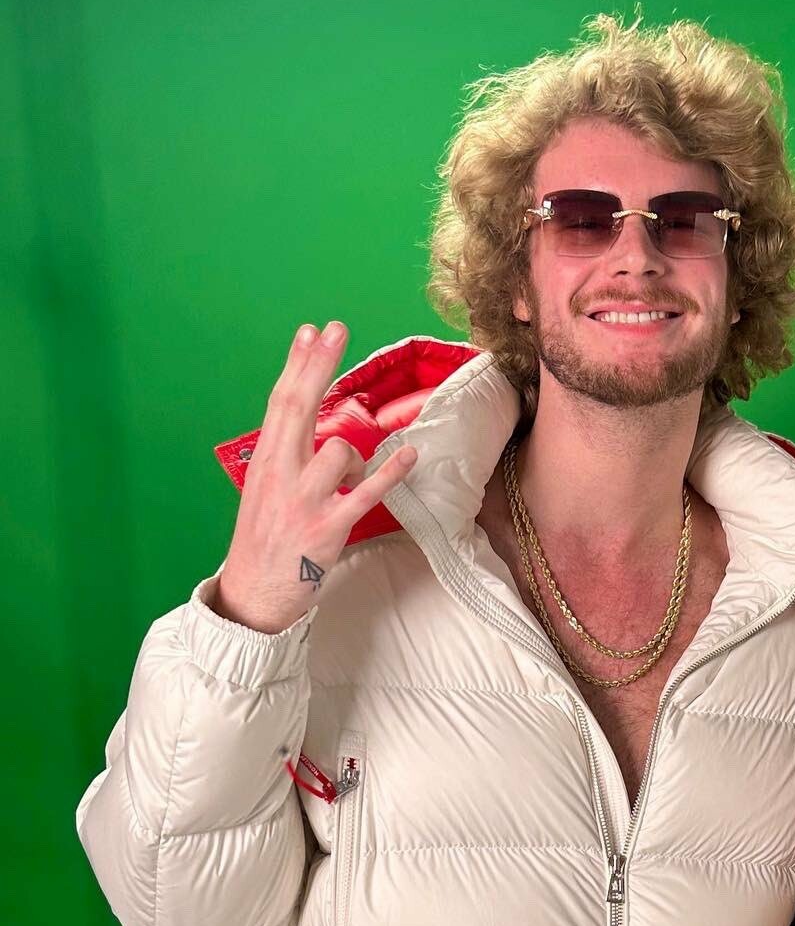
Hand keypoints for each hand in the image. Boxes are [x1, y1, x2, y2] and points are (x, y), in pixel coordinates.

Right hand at [215, 321, 417, 633]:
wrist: (253, 596)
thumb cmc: (266, 541)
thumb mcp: (265, 492)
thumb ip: (286, 457)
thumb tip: (312, 424)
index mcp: (265, 463)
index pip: (280, 403)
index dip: (297, 366)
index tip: (311, 332)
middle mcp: (280, 475)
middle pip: (300, 408)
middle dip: (318, 365)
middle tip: (336, 329)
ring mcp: (304, 501)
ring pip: (339, 450)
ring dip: (354, 455)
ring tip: (347, 480)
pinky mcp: (328, 528)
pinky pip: (366, 492)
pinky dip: (390, 472)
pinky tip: (410, 453)